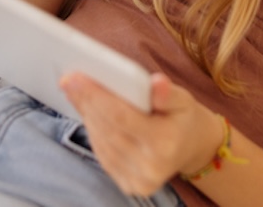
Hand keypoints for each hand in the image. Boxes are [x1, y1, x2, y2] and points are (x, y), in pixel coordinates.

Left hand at [61, 71, 222, 195]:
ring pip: (101, 142)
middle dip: (86, 102)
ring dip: (87, 116)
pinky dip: (94, 132)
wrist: (192, 148)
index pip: (121, 117)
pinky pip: (103, 155)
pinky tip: (89, 113)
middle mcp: (150, 167)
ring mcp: (138, 180)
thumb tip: (156, 83)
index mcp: (165, 143)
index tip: (75, 77)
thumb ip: (167, 92)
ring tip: (77, 92)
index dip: (95, 96)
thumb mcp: (183, 99)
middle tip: (69, 80)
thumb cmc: (183, 118)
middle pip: (107, 129)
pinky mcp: (130, 185)